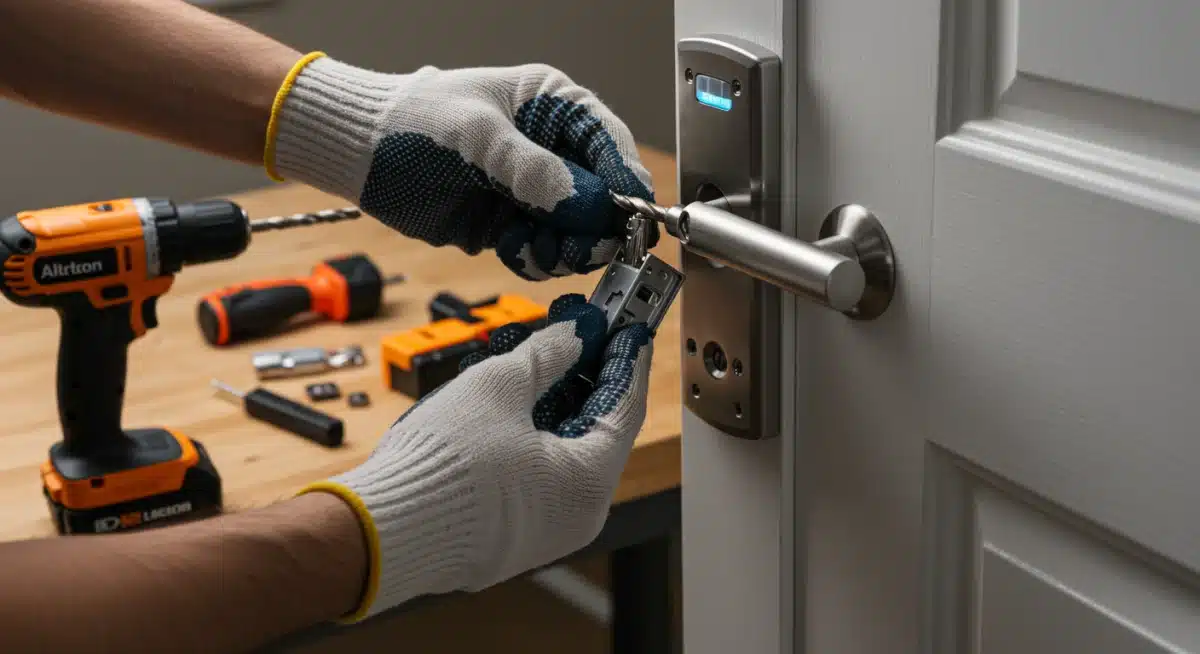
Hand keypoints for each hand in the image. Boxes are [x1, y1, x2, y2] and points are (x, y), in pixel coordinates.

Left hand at [270, 55, 657, 279]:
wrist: (362, 157)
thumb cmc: (412, 125)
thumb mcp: (476, 139)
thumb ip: (533, 171)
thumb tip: (588, 202)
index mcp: (553, 106)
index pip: (611, 144)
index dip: (625, 183)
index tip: (631, 219)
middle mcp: (553, 150)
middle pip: (604, 197)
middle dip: (593, 227)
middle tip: (575, 246)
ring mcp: (535, 190)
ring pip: (580, 232)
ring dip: (564, 249)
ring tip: (532, 247)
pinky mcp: (514, 223)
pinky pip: (546, 251)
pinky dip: (535, 259)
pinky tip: (511, 249)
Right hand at [299, 294, 654, 620]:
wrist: (383, 532)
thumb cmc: (444, 469)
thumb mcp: (500, 386)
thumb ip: (547, 355)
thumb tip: (573, 337)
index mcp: (588, 483)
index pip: (625, 408)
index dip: (626, 360)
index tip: (626, 329)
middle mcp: (575, 514)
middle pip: (593, 430)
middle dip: (581, 375)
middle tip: (575, 333)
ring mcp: (542, 530)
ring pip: (559, 452)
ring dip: (549, 401)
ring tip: (533, 354)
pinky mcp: (508, 534)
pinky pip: (533, 475)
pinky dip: (527, 435)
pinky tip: (509, 399)